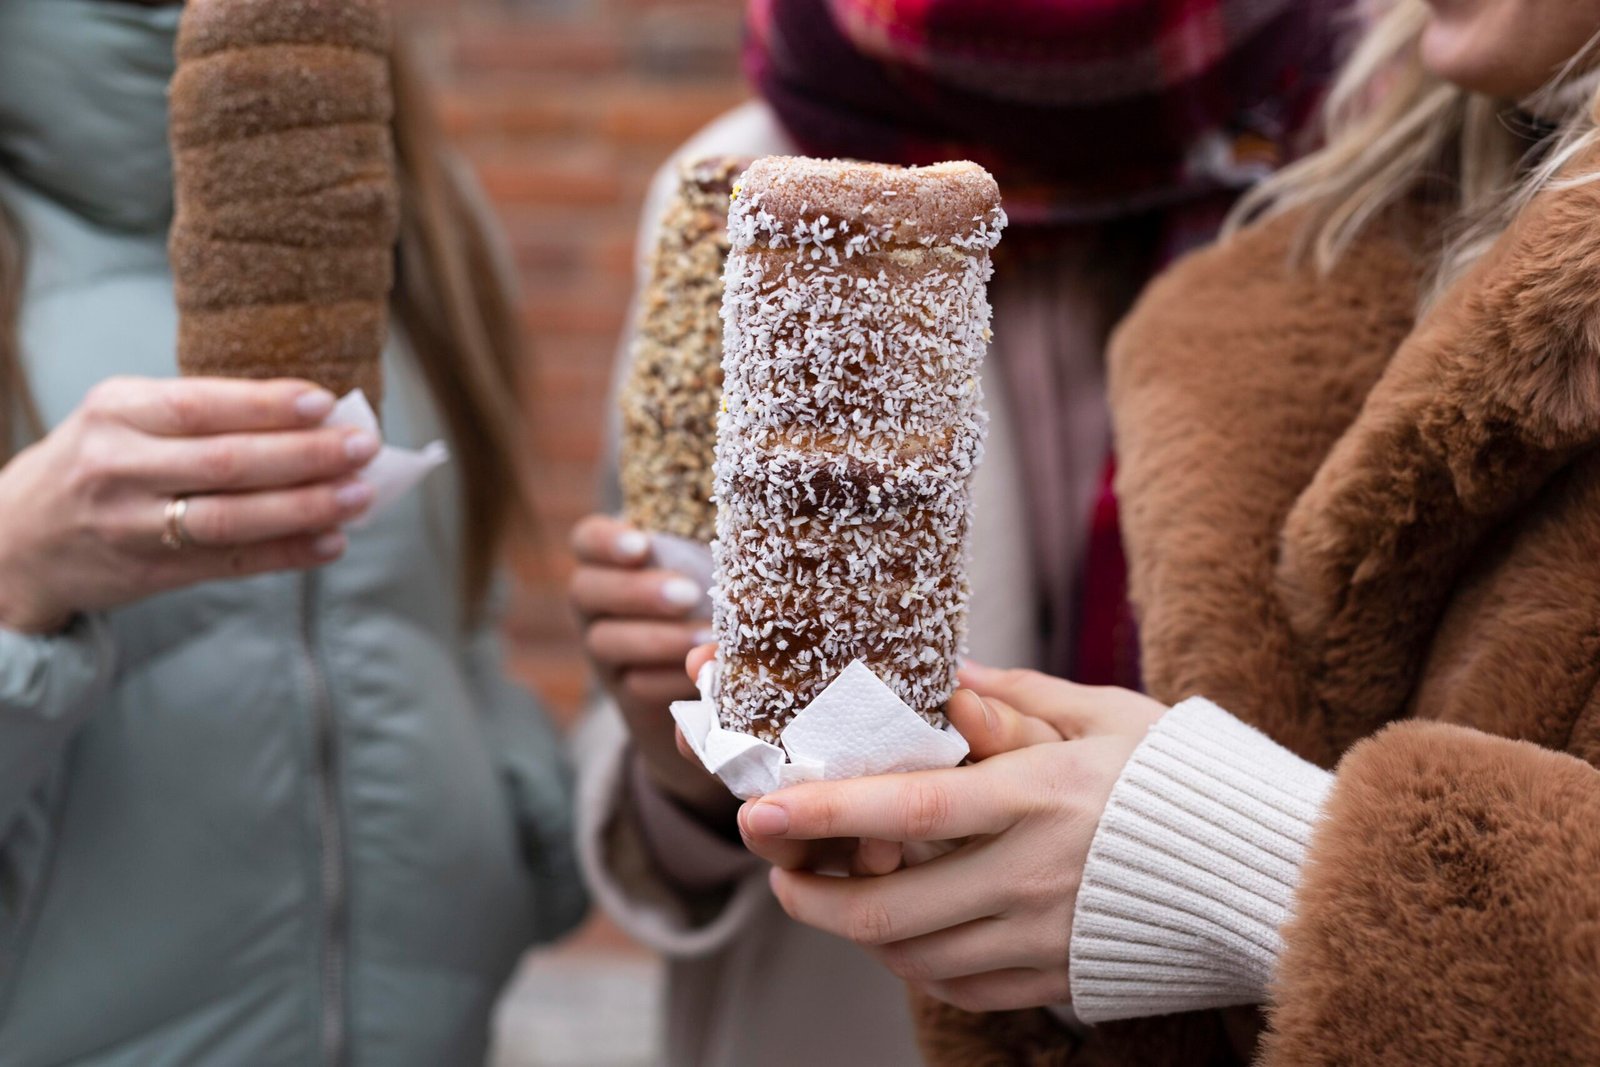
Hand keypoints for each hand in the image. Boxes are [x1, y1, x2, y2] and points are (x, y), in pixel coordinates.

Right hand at [0, 377, 378, 634]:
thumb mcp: (123, 418)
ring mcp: (131, 524)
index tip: (325, 402)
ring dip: (305, 508)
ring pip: (231, 518)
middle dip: (305, 456)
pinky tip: (330, 543)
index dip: (267, 405)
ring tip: (359, 496)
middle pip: (226, 462)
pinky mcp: (149, 572)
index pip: (201, 405)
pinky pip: (230, 563)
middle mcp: (119, 465)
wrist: (13, 540)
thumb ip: (200, 414)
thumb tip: (311, 415)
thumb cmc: (94, 463)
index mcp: (116, 410)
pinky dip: (287, 553)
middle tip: (363, 448)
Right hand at [569, 515, 732, 820]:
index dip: (607, 541)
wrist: (715, 665)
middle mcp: (596, 602)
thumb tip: (750, 510)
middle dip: (638, 592)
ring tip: (708, 638)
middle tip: (688, 594)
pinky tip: (704, 673)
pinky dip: (672, 679)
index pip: (588, 540)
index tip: (642, 546)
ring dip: (659, 640)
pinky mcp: (627, 692)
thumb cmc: (716, 588)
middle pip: (587, 590)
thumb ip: (709, 537)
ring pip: (607, 642)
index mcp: (610, 558)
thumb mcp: (709, 559)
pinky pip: (636, 686)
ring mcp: (605, 649)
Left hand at [740, 666, 1166, 1012]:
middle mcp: (1033, 875)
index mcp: (1039, 796)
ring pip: (917, 957)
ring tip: (835, 897)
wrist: (1270, 872)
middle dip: (816, 898)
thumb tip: (947, 680)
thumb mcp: (1106, 715)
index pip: (911, 810)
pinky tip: (905, 936)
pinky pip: (963, 988)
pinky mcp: (1060, 979)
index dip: (827, 812)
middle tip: (782, 873)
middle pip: (893, 911)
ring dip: (859, 933)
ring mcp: (1045, 937)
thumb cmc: (1182, 779)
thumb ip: (1018, 698)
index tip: (762, 808)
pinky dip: (917, 966)